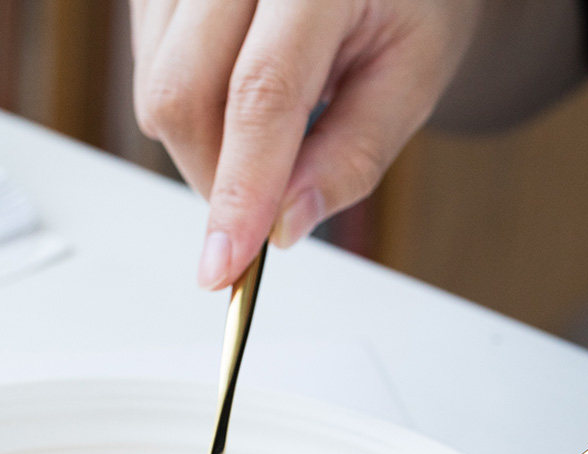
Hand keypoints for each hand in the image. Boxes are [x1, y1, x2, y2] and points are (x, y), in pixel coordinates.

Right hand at [130, 0, 480, 287]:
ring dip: (206, 146)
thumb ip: (351, 158)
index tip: (225, 265)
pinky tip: (240, 97)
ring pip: (157, 89)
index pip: (261, 95)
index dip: (240, 190)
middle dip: (219, 180)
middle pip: (184, 96)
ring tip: (274, 128)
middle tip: (272, 203)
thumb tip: (282, 227)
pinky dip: (192, 112)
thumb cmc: (410, 3)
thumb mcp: (410, 81)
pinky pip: (150, 70)